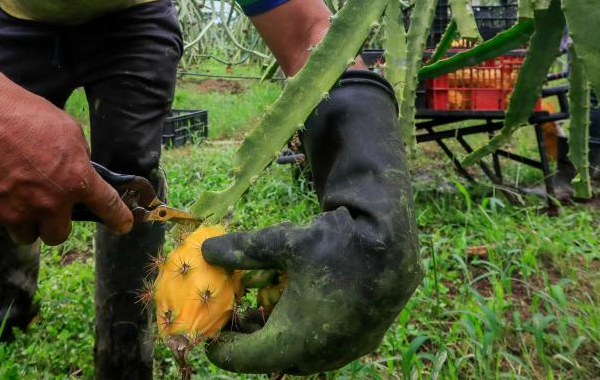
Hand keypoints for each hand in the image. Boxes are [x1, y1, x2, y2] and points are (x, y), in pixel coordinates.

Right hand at [0, 71, 132, 244]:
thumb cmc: (21, 114)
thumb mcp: (65, 129)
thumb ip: (78, 158)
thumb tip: (82, 174)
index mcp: (75, 179)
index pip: (107, 207)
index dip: (119, 219)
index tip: (124, 226)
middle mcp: (49, 203)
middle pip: (58, 234)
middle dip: (54, 220)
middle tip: (44, 201)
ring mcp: (17, 213)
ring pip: (28, 234)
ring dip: (26, 220)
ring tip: (15, 192)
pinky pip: (1, 226)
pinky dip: (0, 213)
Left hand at [202, 70, 421, 373]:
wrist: (394, 241)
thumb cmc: (335, 242)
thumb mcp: (284, 243)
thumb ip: (243, 250)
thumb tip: (206, 251)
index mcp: (296, 340)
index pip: (245, 358)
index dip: (223, 348)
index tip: (208, 336)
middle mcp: (321, 355)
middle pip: (272, 359)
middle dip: (250, 340)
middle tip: (233, 318)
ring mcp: (345, 352)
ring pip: (299, 355)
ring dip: (277, 337)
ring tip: (261, 311)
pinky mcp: (362, 342)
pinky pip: (323, 349)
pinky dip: (303, 334)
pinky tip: (296, 307)